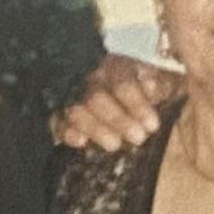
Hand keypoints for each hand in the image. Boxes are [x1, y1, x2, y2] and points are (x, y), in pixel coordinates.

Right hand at [52, 54, 179, 152]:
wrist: (96, 81)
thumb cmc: (131, 85)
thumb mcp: (147, 79)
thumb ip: (156, 84)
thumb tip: (156, 89)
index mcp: (113, 68)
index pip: (122, 83)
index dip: (137, 104)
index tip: (152, 125)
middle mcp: (89, 79)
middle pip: (98, 98)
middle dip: (118, 119)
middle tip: (138, 138)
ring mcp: (70, 95)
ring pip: (77, 110)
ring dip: (96, 128)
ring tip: (114, 145)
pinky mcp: (57, 112)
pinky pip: (56, 121)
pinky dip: (66, 132)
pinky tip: (80, 141)